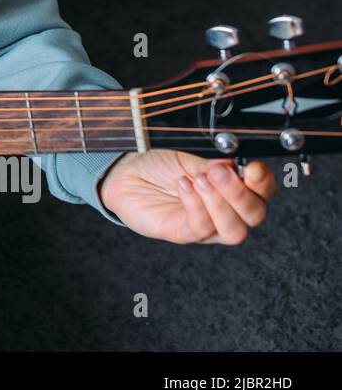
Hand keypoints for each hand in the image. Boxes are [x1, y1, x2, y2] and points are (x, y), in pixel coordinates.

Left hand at [99, 149, 276, 244]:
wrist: (126, 171)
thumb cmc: (159, 162)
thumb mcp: (190, 155)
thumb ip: (216, 162)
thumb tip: (238, 164)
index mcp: (234, 188)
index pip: (263, 193)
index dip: (263, 182)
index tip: (252, 168)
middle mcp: (226, 211)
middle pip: (255, 215)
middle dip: (240, 193)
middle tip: (217, 172)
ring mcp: (207, 226)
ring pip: (234, 230)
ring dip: (220, 203)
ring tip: (199, 179)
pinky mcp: (184, 233)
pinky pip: (202, 228)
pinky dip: (196, 205)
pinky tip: (184, 185)